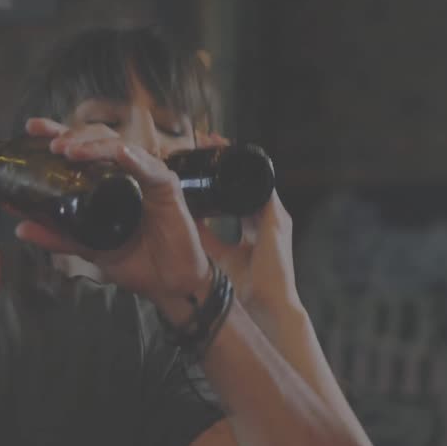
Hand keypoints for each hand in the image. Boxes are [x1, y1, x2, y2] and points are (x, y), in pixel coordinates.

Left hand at [13, 118, 210, 323]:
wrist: (168, 284)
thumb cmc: (135, 260)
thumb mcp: (87, 247)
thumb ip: (56, 236)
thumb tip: (20, 228)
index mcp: (106, 180)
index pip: (80, 147)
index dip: (56, 133)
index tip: (31, 128)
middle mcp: (126, 171)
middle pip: (97, 138)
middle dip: (71, 135)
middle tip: (50, 145)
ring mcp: (147, 176)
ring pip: (120, 147)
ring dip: (94, 146)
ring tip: (70, 151)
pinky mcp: (168, 187)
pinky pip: (151, 168)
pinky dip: (135, 159)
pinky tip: (120, 154)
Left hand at [193, 133, 300, 325]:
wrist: (264, 307)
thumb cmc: (241, 286)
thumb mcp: (211, 252)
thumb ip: (198, 235)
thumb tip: (170, 219)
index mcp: (249, 224)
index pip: (230, 191)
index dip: (215, 175)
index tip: (197, 157)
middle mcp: (262, 215)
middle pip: (242, 178)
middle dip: (224, 158)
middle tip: (204, 138)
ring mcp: (273, 215)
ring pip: (252, 175)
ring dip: (232, 156)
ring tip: (213, 139)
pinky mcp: (276, 218)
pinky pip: (262, 185)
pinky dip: (247, 169)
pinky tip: (230, 155)